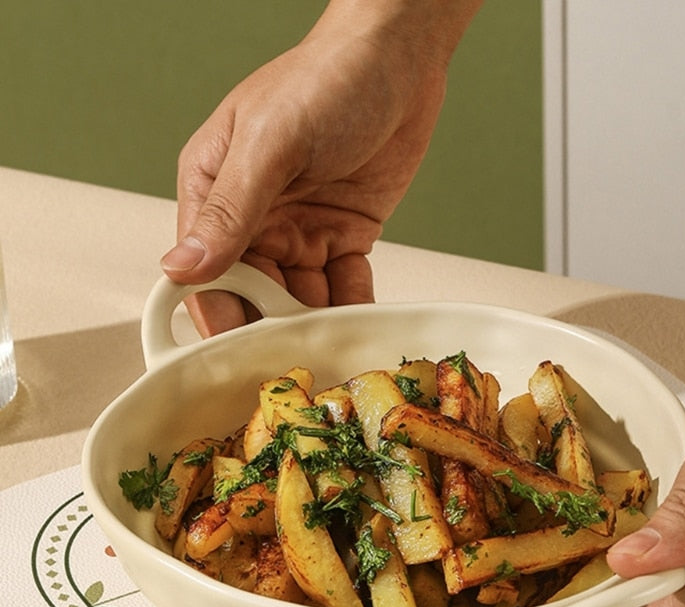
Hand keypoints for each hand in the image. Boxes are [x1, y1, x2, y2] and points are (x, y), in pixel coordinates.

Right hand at [161, 1, 481, 336]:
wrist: (400, 61)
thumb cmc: (327, 80)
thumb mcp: (271, 144)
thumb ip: (230, 210)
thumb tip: (182, 267)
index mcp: (215, 190)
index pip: (205, 270)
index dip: (218, 316)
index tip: (234, 357)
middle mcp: (255, 218)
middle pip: (253, 294)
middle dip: (270, 329)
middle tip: (290, 364)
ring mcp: (300, 230)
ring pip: (300, 297)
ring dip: (314, 324)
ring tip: (329, 352)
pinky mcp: (343, 236)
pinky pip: (343, 286)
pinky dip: (351, 307)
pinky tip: (359, 328)